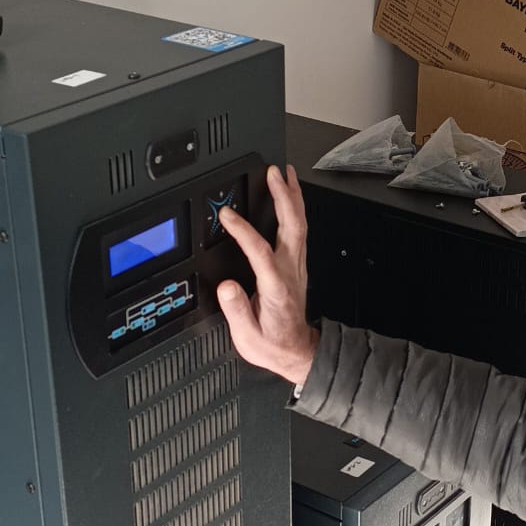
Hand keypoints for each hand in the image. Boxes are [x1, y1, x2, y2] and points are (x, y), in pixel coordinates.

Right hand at [216, 165, 319, 385]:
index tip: (227, 216)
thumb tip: (226, 288)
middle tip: (272, 173)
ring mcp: (296, 265)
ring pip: (299, 223)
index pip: (260, 251)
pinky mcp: (297, 264)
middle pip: (292, 226)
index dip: (244, 231)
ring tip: (283, 174)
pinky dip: (295, 208)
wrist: (296, 352)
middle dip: (283, 196)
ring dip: (293, 196)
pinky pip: (299, 229)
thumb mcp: (248, 337)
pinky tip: (290, 197)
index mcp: (275, 287)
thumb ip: (236, 311)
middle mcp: (289, 271)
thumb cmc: (273, 343)